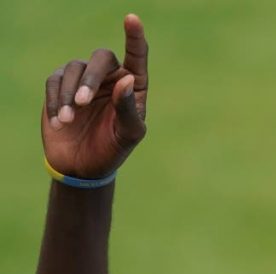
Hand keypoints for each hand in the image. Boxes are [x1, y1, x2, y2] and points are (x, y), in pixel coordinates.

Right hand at [41, 14, 148, 178]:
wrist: (83, 166)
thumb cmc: (113, 150)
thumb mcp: (128, 134)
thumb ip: (129, 109)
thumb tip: (126, 80)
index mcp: (133, 85)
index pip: (137, 56)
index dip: (134, 37)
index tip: (132, 19)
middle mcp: (109, 77)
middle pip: (100, 58)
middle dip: (89, 78)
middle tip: (81, 102)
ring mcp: (83, 80)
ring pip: (73, 68)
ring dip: (68, 93)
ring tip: (68, 119)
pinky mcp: (59, 86)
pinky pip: (53, 81)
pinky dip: (54, 99)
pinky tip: (59, 121)